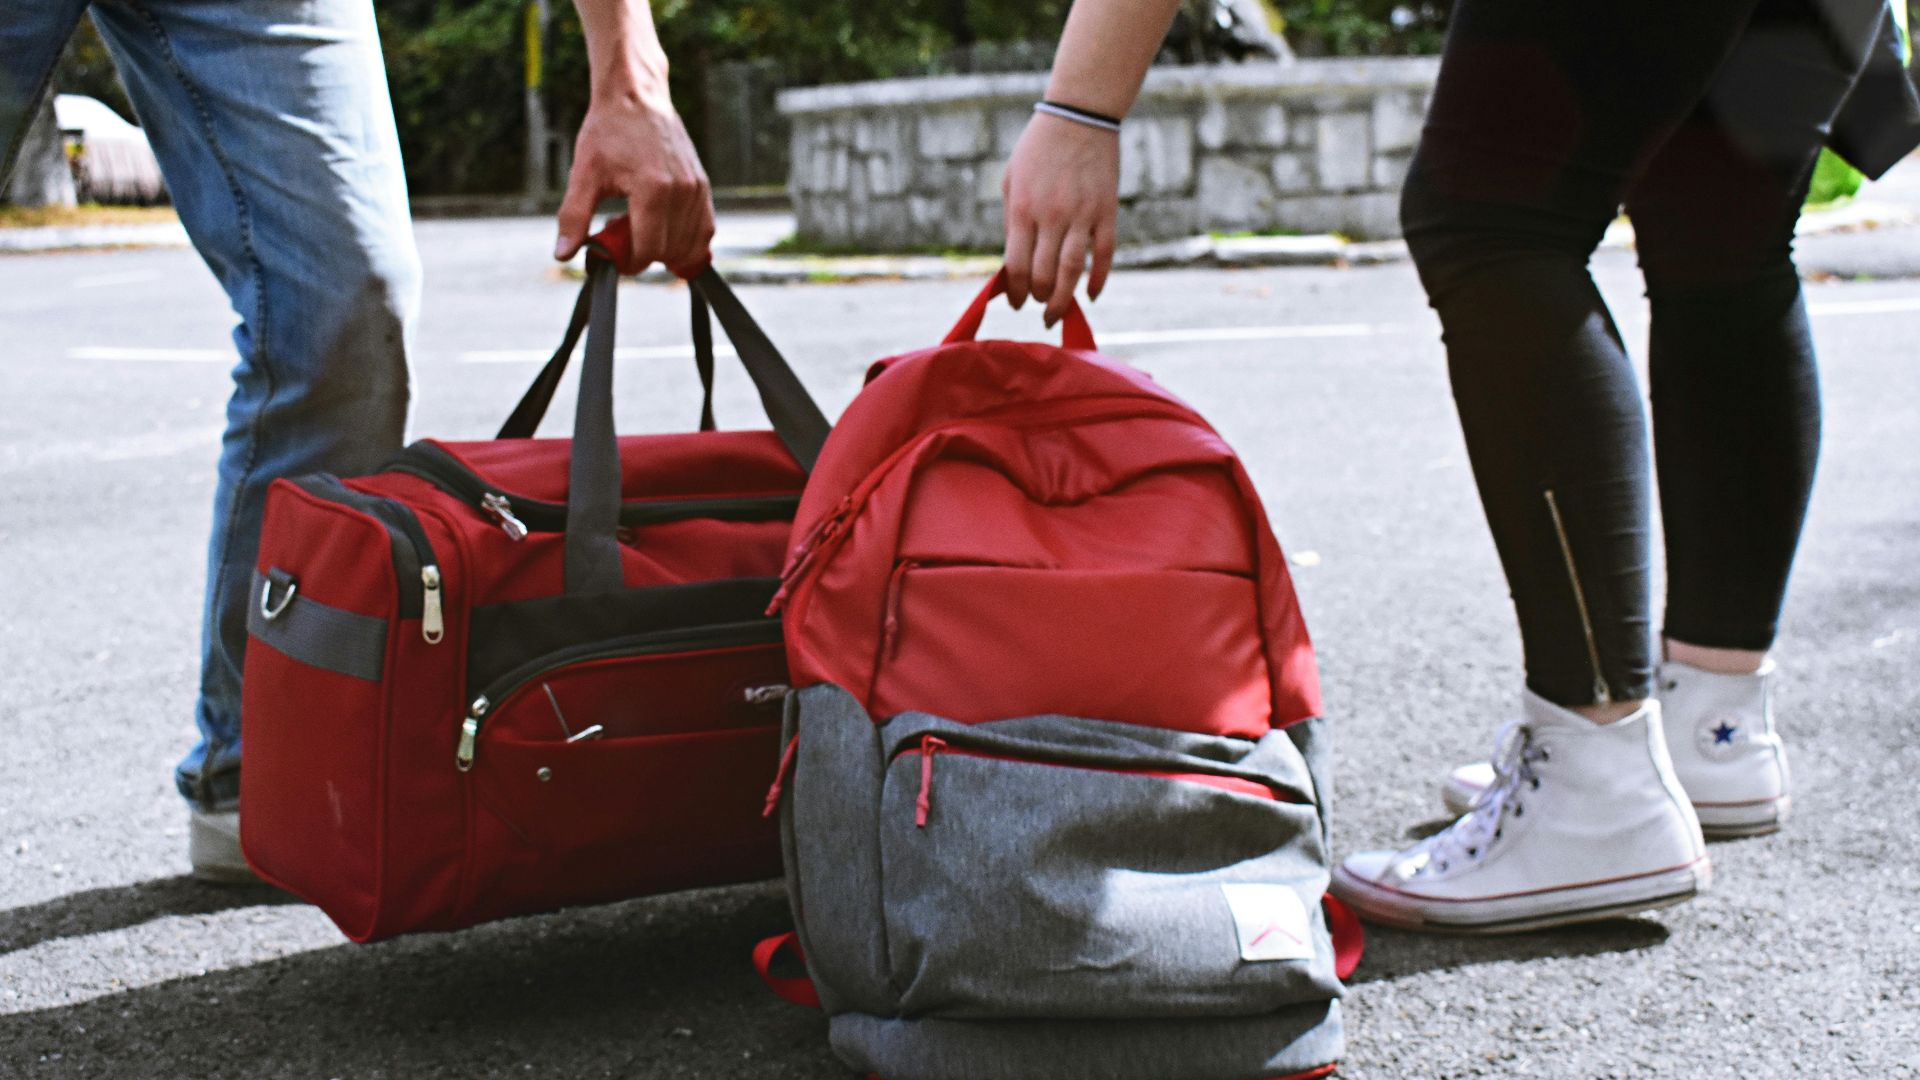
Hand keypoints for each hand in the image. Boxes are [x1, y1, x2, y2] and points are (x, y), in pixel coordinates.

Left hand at [554, 90, 713, 277]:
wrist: (636, 97)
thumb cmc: (608, 131)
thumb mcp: (584, 174)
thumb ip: (574, 217)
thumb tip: (564, 254)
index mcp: (653, 190)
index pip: (648, 251)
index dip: (629, 262)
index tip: (614, 255)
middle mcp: (682, 191)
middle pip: (669, 252)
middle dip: (644, 254)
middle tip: (622, 234)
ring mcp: (697, 189)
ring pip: (689, 246)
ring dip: (665, 249)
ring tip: (642, 228)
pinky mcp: (704, 186)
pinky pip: (705, 231)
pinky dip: (686, 241)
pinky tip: (664, 230)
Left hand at [1001, 112, 1118, 325]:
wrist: (1079, 116)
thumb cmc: (1038, 150)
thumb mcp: (1012, 181)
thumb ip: (1013, 221)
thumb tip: (1015, 263)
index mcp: (1023, 209)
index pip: (1017, 266)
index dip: (1016, 292)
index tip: (1017, 302)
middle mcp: (1052, 216)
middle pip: (1044, 275)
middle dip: (1039, 300)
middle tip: (1039, 308)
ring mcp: (1082, 215)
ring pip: (1073, 271)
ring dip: (1064, 299)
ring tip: (1058, 313)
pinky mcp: (1107, 211)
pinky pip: (1104, 255)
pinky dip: (1099, 279)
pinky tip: (1091, 295)